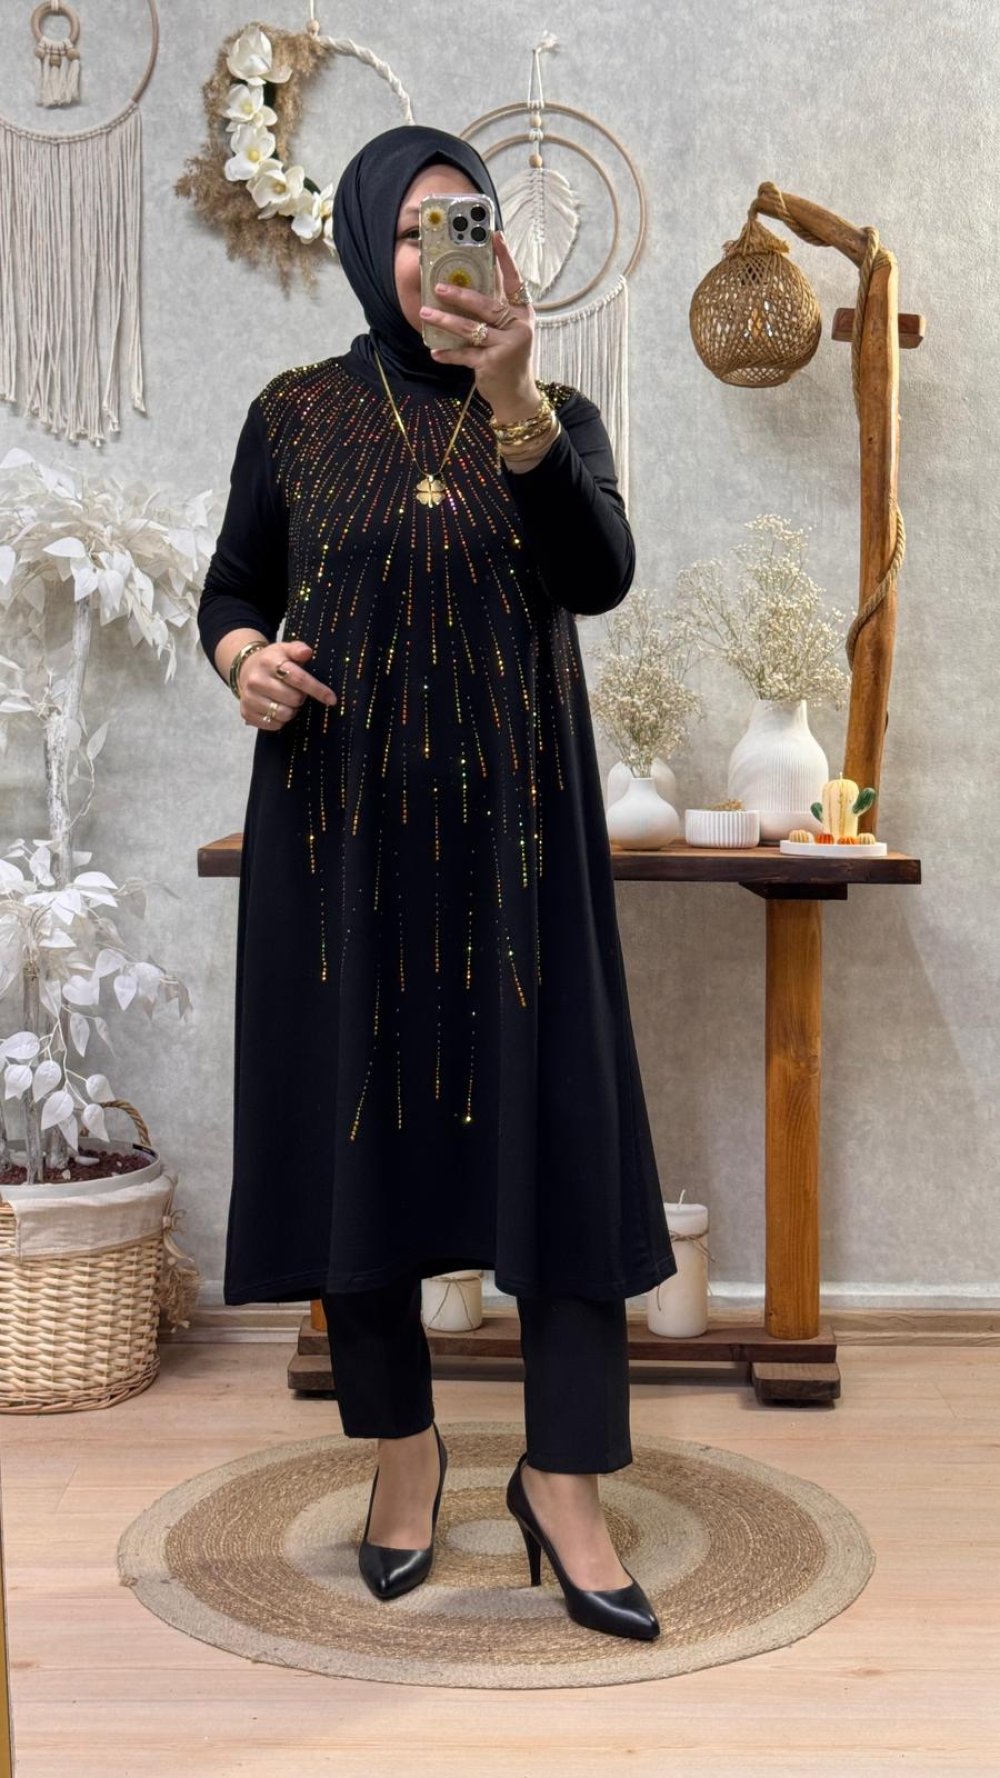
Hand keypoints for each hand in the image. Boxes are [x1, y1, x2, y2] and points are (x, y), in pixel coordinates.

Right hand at [239, 639, 336, 730]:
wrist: (245, 670)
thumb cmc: (272, 661)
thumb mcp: (284, 649)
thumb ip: (298, 649)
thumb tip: (307, 652)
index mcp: (269, 662)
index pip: (299, 679)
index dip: (318, 690)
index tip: (331, 699)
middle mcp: (256, 680)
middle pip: (294, 699)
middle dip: (301, 697)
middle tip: (298, 692)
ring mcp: (250, 697)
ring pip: (285, 714)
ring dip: (292, 710)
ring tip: (288, 700)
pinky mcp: (246, 712)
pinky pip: (273, 724)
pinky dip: (280, 719)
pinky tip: (277, 708)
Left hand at [418, 232, 539, 418]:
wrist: (517, 395)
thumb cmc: (509, 358)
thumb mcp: (509, 331)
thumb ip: (495, 311)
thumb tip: (467, 285)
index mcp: (523, 314)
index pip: (514, 281)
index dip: (506, 258)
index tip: (495, 236)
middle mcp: (519, 327)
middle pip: (487, 305)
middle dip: (460, 295)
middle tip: (438, 286)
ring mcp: (507, 347)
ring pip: (470, 328)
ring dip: (445, 321)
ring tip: (426, 313)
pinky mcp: (492, 364)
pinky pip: (464, 355)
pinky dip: (448, 354)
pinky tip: (434, 352)